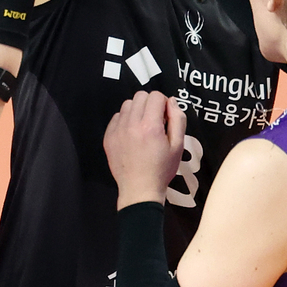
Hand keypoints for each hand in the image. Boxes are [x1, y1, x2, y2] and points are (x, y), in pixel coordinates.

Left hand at [104, 91, 185, 208]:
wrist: (140, 190)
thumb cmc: (160, 170)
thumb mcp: (178, 146)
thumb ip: (177, 119)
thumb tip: (172, 101)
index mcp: (150, 126)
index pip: (156, 96)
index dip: (164, 103)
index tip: (165, 116)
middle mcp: (131, 125)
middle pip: (140, 96)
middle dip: (151, 104)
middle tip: (156, 120)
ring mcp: (118, 131)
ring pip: (127, 104)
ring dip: (137, 110)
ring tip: (144, 127)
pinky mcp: (109, 137)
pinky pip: (116, 117)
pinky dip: (125, 120)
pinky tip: (133, 134)